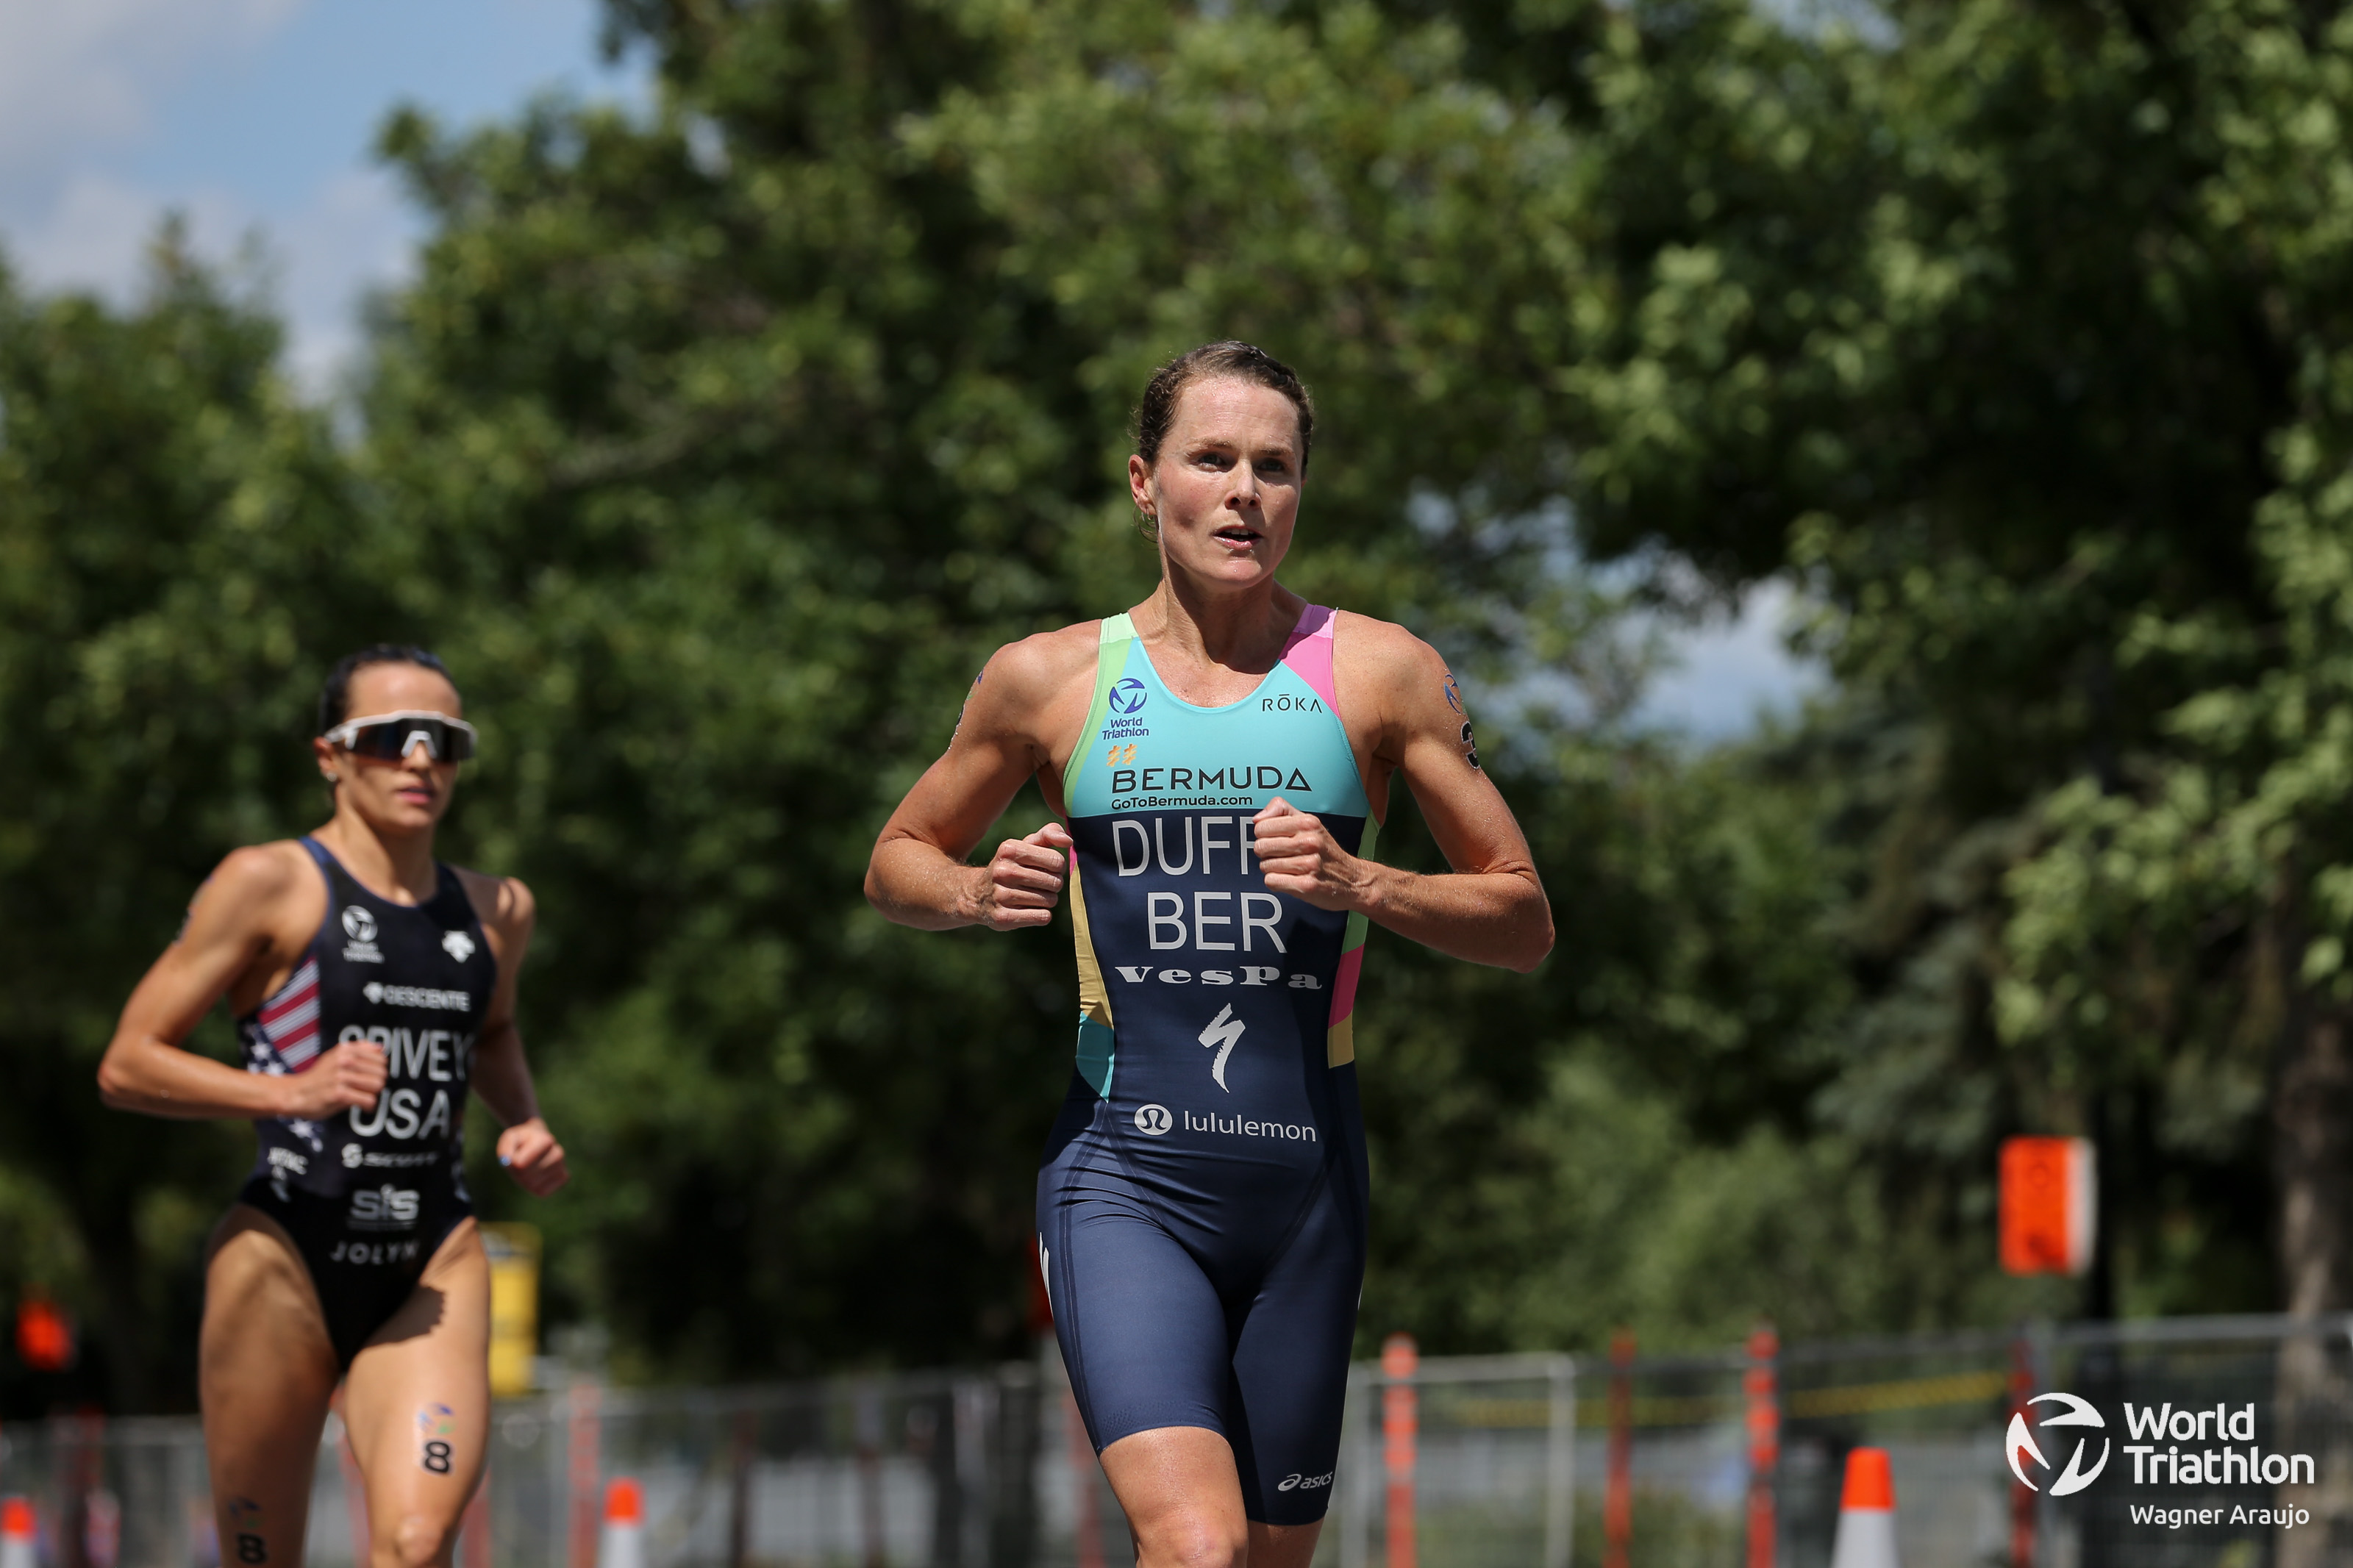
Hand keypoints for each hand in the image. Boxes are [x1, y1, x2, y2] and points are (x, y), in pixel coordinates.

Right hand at [276, 1041, 387, 1119]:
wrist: (295, 1094)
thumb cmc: (319, 1077)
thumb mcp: (335, 1056)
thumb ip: (358, 1050)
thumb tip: (380, 1048)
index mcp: (345, 1050)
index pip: (381, 1059)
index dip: (379, 1070)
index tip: (372, 1078)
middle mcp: (344, 1060)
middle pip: (381, 1073)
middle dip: (378, 1083)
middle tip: (368, 1090)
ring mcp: (340, 1077)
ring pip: (377, 1085)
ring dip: (374, 1094)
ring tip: (365, 1097)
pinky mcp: (338, 1094)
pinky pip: (368, 1100)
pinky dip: (369, 1106)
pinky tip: (363, 1107)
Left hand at [497, 1117, 569, 1195]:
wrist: (538, 1140)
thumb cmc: (521, 1141)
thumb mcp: (510, 1139)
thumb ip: (506, 1150)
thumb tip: (510, 1163)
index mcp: (545, 1140)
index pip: (521, 1165)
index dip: (512, 1163)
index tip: (513, 1156)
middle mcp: (558, 1153)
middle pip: (527, 1177)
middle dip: (517, 1174)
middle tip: (518, 1164)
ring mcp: (562, 1167)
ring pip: (534, 1185)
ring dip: (525, 1181)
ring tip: (527, 1169)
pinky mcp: (564, 1178)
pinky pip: (542, 1191)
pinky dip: (535, 1187)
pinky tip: (537, 1176)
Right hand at [974, 822, 1073, 929]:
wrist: (976, 894)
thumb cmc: (1011, 866)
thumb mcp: (1026, 845)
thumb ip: (1049, 834)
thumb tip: (1068, 841)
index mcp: (1010, 849)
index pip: (1057, 860)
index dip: (1058, 866)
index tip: (1048, 868)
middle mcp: (1003, 871)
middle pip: (1055, 882)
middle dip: (1054, 884)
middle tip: (1041, 884)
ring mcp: (1001, 895)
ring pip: (1049, 900)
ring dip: (1047, 900)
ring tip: (1034, 896)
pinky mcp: (1003, 917)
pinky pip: (1042, 917)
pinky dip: (1042, 915)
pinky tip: (1031, 909)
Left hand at [1253, 798, 1367, 911]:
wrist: (1353, 879)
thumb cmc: (1326, 851)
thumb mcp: (1309, 823)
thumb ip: (1282, 811)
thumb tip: (1257, 819)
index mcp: (1308, 823)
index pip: (1261, 826)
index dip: (1263, 835)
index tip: (1274, 839)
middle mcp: (1310, 842)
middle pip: (1260, 847)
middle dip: (1266, 854)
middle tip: (1281, 855)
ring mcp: (1309, 864)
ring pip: (1265, 866)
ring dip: (1272, 869)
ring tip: (1289, 868)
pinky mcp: (1306, 885)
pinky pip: (1271, 882)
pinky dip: (1276, 882)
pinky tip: (1290, 879)